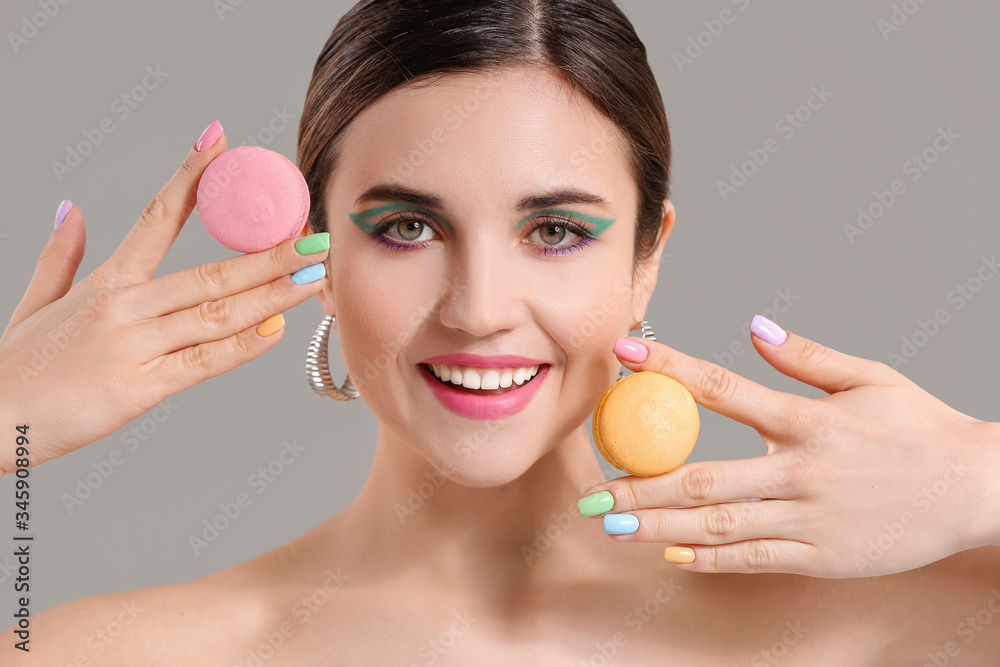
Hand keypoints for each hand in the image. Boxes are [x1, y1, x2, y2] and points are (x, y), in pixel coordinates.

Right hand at [0, 122, 328, 474]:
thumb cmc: (17, 366)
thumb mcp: (35, 302)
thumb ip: (60, 255)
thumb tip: (73, 209)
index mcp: (106, 282)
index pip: (155, 215)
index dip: (191, 176)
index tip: (220, 141)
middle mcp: (125, 307)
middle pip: (210, 272)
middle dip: (268, 253)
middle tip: (312, 234)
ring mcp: (134, 346)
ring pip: (217, 314)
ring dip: (271, 294)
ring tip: (312, 276)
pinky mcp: (139, 388)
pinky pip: (202, 362)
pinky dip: (242, 347)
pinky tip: (276, 330)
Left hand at [580, 315, 999, 577]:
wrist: (974, 488)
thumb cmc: (918, 429)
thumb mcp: (870, 377)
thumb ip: (806, 356)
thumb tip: (753, 325)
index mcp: (807, 419)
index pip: (722, 388)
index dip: (669, 367)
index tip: (623, 354)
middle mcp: (800, 469)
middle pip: (704, 474)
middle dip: (641, 483)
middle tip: (594, 491)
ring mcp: (809, 516)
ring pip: (721, 523)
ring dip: (660, 525)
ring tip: (615, 526)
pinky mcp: (821, 554)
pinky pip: (756, 558)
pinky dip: (711, 558)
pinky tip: (672, 554)